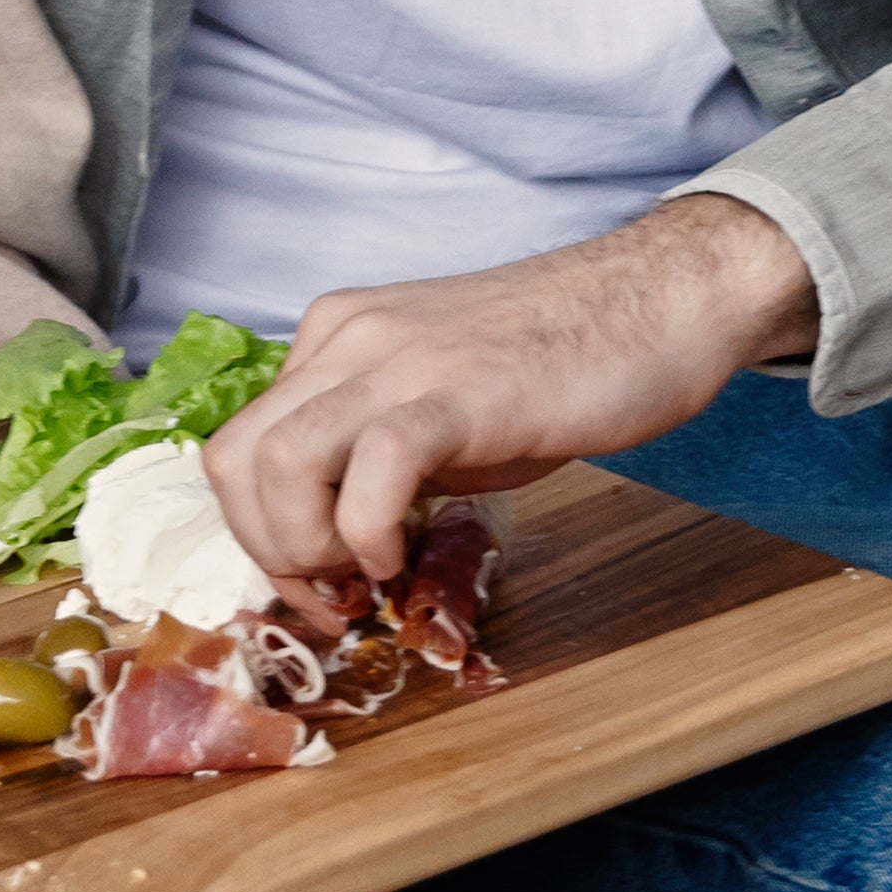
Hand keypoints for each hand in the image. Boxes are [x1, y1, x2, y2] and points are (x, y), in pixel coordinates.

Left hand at [202, 195, 821, 584]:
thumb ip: (377, 449)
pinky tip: (404, 554)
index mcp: (336, 338)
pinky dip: (368, 532)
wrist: (656, 300)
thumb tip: (336, 538)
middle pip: (235, 460)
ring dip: (304, 547)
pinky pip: (373, 468)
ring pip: (275, 462)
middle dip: (270, 552)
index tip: (315, 581)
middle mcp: (348, 338)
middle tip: (334, 592)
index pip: (240, 446)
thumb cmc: (558, 360)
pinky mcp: (459, 391)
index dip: (261, 533)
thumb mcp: (439, 400)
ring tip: (366, 575)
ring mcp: (398, 359)